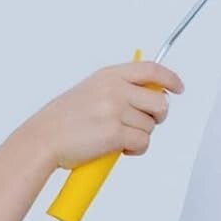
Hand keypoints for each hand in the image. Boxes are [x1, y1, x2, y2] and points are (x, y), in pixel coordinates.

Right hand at [21, 60, 183, 169]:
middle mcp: (114, 89)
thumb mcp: (89, 91)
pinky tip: (118, 149)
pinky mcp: (115, 133)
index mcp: (108, 76)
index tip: (178, 87)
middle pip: (159, 102)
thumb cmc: (63, 122)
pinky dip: (135, 150)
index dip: (169, 78)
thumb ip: (117, 89)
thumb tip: (147, 96)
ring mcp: (115, 110)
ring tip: (119, 139)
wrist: (43, 140)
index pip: (150, 70)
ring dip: (140, 136)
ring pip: (151, 126)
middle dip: (157, 118)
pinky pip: (143, 143)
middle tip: (141, 125)